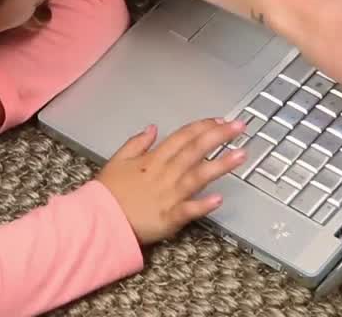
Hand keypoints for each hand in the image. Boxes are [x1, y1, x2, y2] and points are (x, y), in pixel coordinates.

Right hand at [96, 119, 247, 244]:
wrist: (99, 220)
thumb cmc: (108, 193)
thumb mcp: (117, 160)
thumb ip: (136, 143)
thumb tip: (153, 129)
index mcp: (153, 159)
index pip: (182, 137)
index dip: (202, 127)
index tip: (220, 120)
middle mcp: (165, 174)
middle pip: (195, 150)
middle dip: (219, 137)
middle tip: (239, 126)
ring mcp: (169, 195)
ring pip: (199, 176)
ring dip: (221, 164)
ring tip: (241, 155)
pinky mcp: (169, 218)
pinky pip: (189, 210)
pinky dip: (204, 204)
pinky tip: (219, 198)